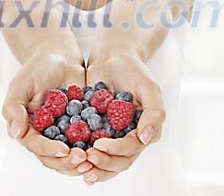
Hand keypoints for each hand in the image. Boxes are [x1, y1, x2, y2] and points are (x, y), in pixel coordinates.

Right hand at [1, 52, 95, 176]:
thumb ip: (14, 108)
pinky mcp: (80, 127)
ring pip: (71, 156)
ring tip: (94, 158)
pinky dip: (95, 147)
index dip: (49, 151)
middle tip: (83, 158)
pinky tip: (106, 147)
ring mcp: (63, 133)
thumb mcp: (21, 84)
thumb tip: (15, 134)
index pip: (37, 146)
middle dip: (68, 162)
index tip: (63, 150)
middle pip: (55, 158)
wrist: (60, 55)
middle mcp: (45, 136)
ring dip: (82, 161)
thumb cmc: (37, 68)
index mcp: (28, 129)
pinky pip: (88, 141)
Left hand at [82, 53, 165, 185]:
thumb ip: (154, 112)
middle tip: (87, 157)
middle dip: (103, 163)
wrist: (111, 56)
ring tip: (79, 165)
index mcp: (144, 129)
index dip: (116, 151)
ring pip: (104, 160)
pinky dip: (81, 155)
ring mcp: (111, 135)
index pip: (131, 149)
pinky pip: (89, 147)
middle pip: (118, 162)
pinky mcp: (95, 129)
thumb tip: (146, 138)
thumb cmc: (133, 69)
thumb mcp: (149, 87)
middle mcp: (128, 136)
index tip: (99, 145)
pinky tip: (69, 156)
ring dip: (93, 167)